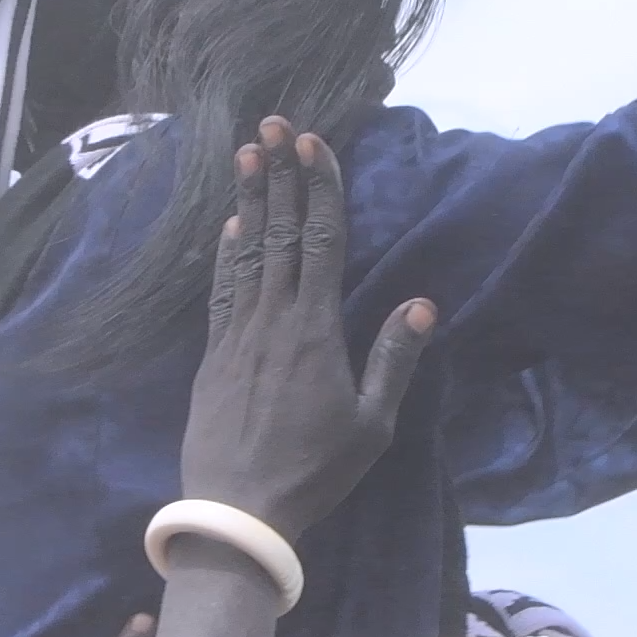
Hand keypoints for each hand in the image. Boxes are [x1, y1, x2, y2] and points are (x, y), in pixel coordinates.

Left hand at [179, 118, 436, 543]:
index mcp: (315, 330)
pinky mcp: (213, 356)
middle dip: (279, 175)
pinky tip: (230, 225)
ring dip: (249, 200)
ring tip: (248, 152)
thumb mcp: (371, 425)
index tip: (314, 142)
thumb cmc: (313, 473)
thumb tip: (423, 302)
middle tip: (274, 124)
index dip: (319, 188)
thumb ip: (393, 359)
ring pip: (246, 252)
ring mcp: (237, 335)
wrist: (237, 512)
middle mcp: (273, 320)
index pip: (321, 241)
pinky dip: (226, 253)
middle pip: (279, 232)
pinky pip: (222, 290)